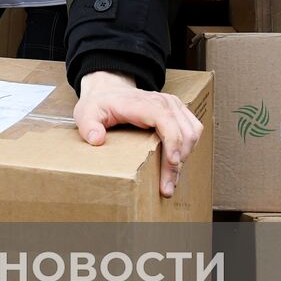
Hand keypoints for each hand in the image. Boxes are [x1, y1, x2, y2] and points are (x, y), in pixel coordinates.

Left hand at [74, 70, 202, 197]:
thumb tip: (96, 139)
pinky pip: (193, 131)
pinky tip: (176, 165)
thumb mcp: (87, 113)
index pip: (166, 119)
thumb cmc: (100, 104)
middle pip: (182, 132)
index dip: (173, 141)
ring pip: (192, 133)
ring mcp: (173, 106)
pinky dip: (189, 149)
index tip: (173, 163)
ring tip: (170, 180)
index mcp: (142, 102)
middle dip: (177, 162)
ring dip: (185, 158)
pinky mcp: (178, 112)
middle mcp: (163, 102)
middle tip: (166, 187)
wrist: (109, 92)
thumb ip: (88, 125)